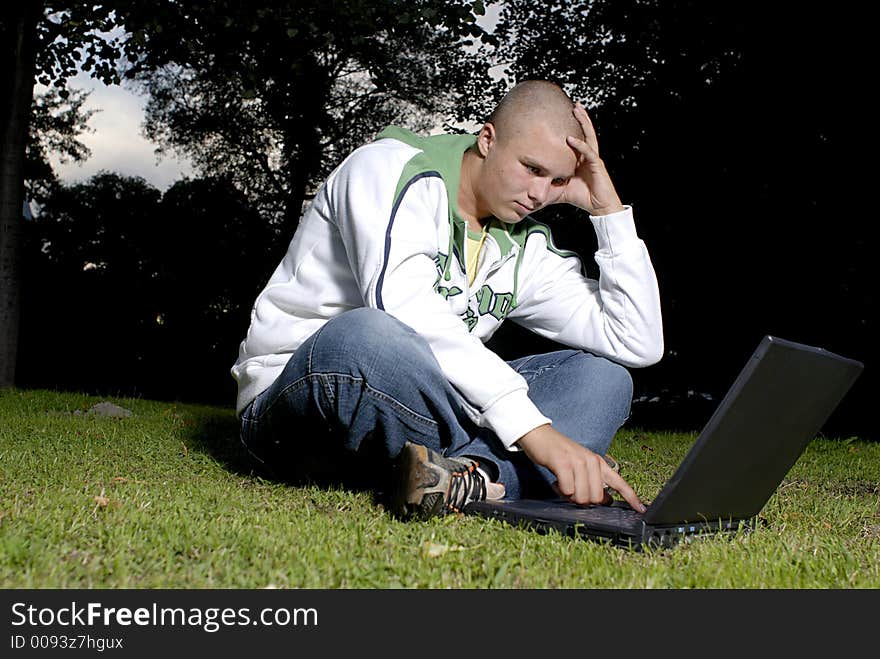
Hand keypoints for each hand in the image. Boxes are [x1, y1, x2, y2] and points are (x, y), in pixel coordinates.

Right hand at [516, 424, 645, 512]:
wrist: (539, 435)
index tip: (641, 509)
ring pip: (582, 497)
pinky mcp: (564, 464)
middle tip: (571, 489)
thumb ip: (594, 482)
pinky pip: (568, 490)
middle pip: (596, 499)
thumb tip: (605, 500)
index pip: (619, 483)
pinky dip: (560, 490)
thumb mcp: (581, 466)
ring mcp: (578, 462)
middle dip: (582, 500)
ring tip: (563, 483)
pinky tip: (556, 481)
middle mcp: (591, 462)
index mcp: (598, 463)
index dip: (631, 498)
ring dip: (569, 496)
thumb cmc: (558, 453)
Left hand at [557, 102, 624, 215]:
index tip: (560, 115)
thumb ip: (546, 183)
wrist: (598, 208)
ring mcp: (593, 159)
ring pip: (588, 136)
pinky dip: (580, 145)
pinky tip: (571, 138)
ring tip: (577, 109)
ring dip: (583, 122)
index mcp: (580, 158)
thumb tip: (527, 186)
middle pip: (584, 131)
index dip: (570, 126)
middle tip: (573, 104)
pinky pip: (588, 152)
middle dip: (579, 117)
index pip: (576, 138)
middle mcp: (588, 155)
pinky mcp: (597, 166)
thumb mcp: (558, 187)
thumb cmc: (580, 196)